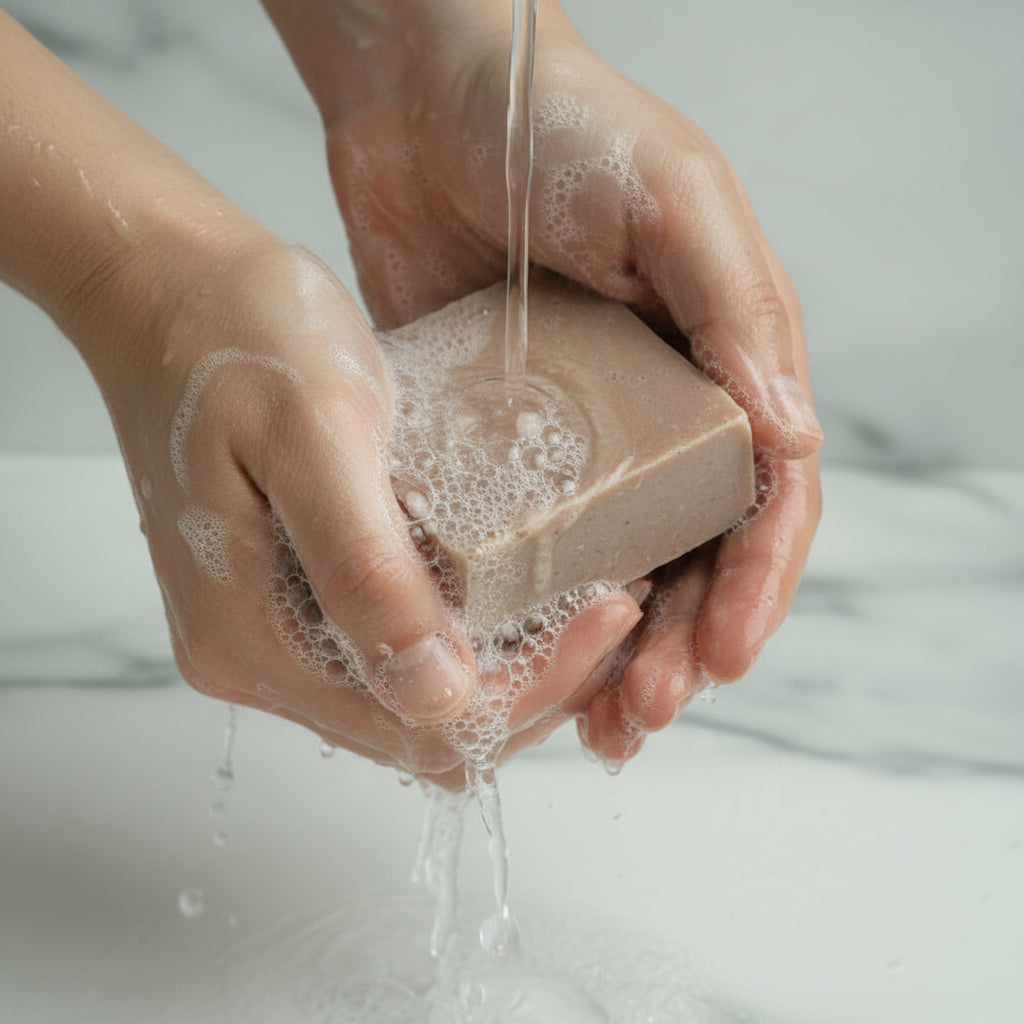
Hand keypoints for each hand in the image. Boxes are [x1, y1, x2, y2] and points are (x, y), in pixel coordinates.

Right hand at [93, 226, 641, 781]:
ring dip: (512, 665)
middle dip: (537, 683)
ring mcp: (275, 633)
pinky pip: (400, 650)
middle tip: (612, 600)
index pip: (425, 723)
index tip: (612, 607)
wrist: (170, 291)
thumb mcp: (314, 433)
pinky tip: (518, 580)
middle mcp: (260, 657)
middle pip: (428, 731)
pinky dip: (473, 635)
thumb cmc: (232, 335)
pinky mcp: (294, 599)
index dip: (537, 683)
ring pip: (420, 700)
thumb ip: (365, 568)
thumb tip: (437, 692)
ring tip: (581, 590)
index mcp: (253, 635)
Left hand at [266, 0, 823, 764]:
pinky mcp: (493, 443)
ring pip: (610, 572)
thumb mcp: (676, 199)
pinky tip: (512, 658)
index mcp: (723, 368)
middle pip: (689, 560)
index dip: (752, 588)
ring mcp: (575, 439)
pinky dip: (526, 610)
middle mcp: (657, 416)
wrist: (423, 101)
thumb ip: (737, 312)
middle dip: (676, 650)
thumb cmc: (562, 127)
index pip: (763, 504)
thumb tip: (790, 438)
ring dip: (608, 656)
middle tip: (639, 717)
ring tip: (591, 728)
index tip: (718, 657)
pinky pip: (519, 542)